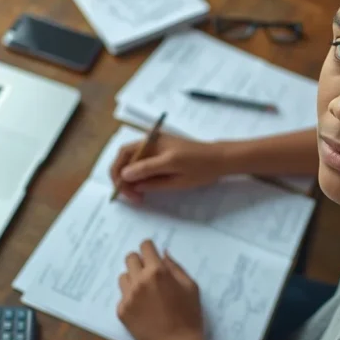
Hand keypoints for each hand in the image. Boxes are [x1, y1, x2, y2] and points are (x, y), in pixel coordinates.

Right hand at [109, 134, 226, 202]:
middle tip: (132, 198)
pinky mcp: (160, 153)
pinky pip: (142, 164)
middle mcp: (150, 141)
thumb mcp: (174, 170)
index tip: (125, 193)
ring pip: (132, 163)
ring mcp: (155, 146)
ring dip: (130, 179)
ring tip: (139, 196)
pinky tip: (145, 188)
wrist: (220, 160)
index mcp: (152, 142)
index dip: (119, 175)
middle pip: (125, 159)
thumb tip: (125, 176)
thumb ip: (148, 172)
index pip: (123, 156)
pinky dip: (140, 177)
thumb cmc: (199, 166)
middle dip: (123, 179)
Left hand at [117, 240, 206, 339]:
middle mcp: (139, 281)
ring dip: (133, 279)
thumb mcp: (190, 287)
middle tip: (149, 274)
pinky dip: (131, 298)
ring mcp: (128, 296)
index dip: (150, 249)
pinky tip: (143, 308)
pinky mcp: (122, 311)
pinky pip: (122, 296)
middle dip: (139, 262)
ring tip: (145, 292)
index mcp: (158, 272)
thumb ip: (175, 267)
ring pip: (123, 276)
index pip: (145, 246)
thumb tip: (163, 253)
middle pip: (130, 258)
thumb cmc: (189, 315)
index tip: (152, 256)